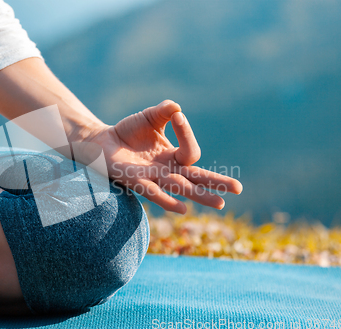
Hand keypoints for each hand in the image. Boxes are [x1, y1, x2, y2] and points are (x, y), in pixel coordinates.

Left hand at [88, 100, 241, 213]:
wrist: (102, 141)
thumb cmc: (128, 132)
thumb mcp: (150, 117)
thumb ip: (164, 111)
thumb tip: (177, 108)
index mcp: (173, 157)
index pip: (191, 152)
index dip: (187, 133)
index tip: (177, 116)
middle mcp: (167, 170)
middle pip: (197, 178)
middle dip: (217, 183)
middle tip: (238, 189)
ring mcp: (153, 178)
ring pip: (181, 188)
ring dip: (200, 195)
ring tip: (220, 203)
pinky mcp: (135, 181)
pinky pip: (153, 192)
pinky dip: (168, 200)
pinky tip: (183, 208)